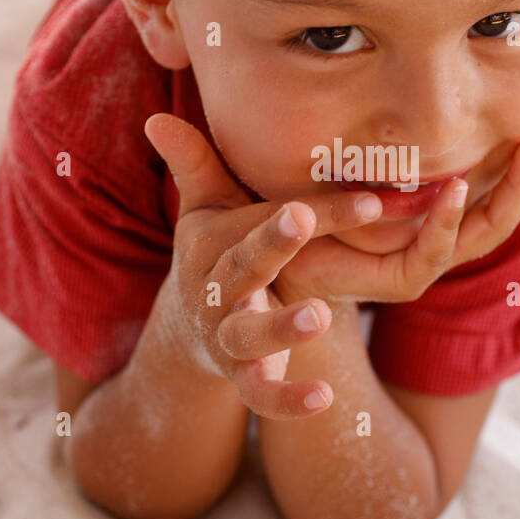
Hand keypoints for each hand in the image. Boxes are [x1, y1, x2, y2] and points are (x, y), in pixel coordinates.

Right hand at [143, 113, 383, 418]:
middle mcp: (218, 289)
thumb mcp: (204, 212)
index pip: (268, 220)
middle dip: (272, 242)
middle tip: (301, 218)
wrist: (187, 331)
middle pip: (244, 264)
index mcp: (216, 243)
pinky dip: (288, 401)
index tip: (364, 197)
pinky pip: (260, 396)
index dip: (316, 210)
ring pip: (249, 334)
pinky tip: (325, 399)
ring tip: (317, 316)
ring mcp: (227, 336)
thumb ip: (193, 165)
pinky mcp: (240, 378)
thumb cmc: (213, 255)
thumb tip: (155, 117)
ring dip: (279, 327)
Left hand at [273, 113, 519, 305]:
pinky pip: (432, 253)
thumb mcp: (342, 146)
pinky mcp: (400, 281)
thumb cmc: (304, 196)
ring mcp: (425, 260)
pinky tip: (456, 187)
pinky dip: (444, 221)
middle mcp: (442, 233)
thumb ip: (368, 116)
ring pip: (486, 230)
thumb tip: (395, 53)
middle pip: (508, 203)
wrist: (264, 255)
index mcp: (441, 205)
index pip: (501, 178)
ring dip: (511, 191)